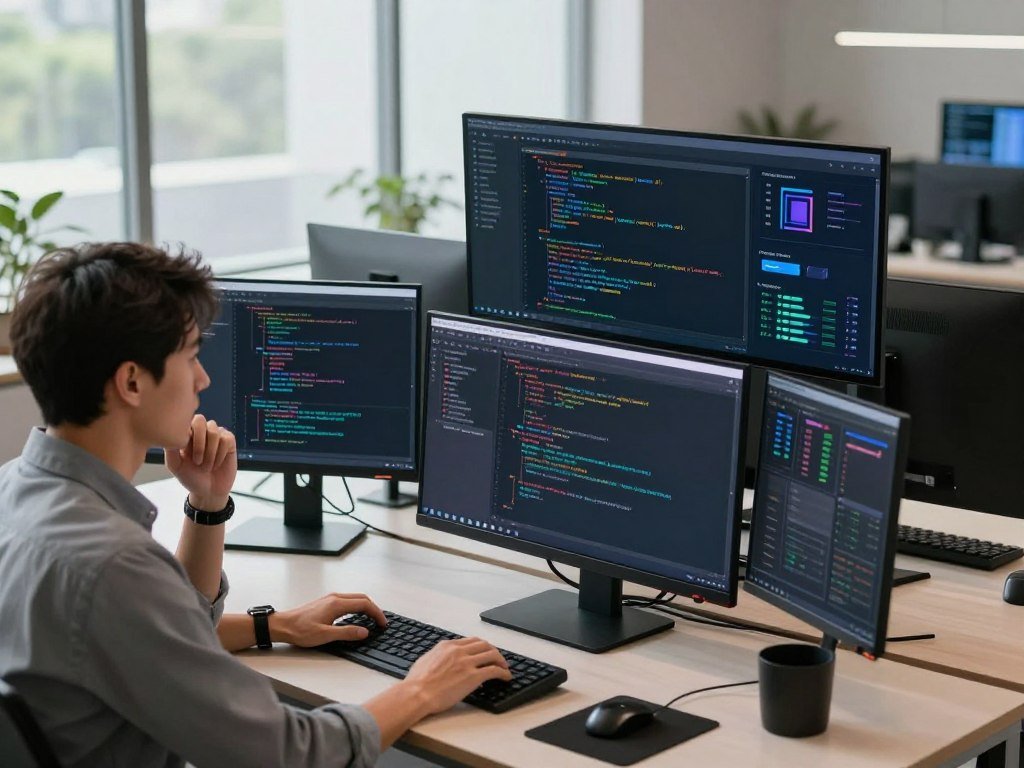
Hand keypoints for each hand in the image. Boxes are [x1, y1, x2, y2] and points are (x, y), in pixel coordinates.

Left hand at [165, 414, 236, 510]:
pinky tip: (217, 464)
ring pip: (214, 431)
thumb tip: (171, 434)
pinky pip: (226, 439)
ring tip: (207, 466)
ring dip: (210, 453)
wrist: (209, 491)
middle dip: (199, 443)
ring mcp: (216, 435)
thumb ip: (170, 450)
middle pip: (200, 420)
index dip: (186, 436)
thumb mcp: (175, 466)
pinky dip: (220, 454)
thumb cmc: (191, 477)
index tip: (186, 454)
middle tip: (197, 461)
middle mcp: (201, 431)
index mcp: (186, 434)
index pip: (185, 421)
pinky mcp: (229, 441)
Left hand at [270, 593, 388, 646]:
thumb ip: (346, 632)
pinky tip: (357, 616)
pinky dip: (358, 607)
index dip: (377, 613)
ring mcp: (330, 599)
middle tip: (381, 622)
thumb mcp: (325, 635)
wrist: (283, 625)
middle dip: (374, 609)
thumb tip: (364, 631)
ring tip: (372, 620)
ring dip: (366, 607)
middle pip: (362, 598)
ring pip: (355, 598)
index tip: (383, 623)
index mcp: (337, 604)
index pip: (364, 604)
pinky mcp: (326, 602)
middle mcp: (335, 598)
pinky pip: (348, 601)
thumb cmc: (300, 630)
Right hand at [402, 637, 510, 714]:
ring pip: (492, 654)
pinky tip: (506, 677)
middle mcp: (459, 651)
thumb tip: (444, 661)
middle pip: (484, 645)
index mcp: (447, 646)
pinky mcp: (473, 676)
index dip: (481, 647)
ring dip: (501, 660)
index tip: (485, 652)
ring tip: (505, 668)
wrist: (417, 693)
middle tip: (497, 659)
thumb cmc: (417, 683)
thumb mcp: (426, 661)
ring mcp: (467, 663)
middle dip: (493, 651)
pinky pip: (494, 670)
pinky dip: (503, 672)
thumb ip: (439, 657)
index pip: (471, 641)